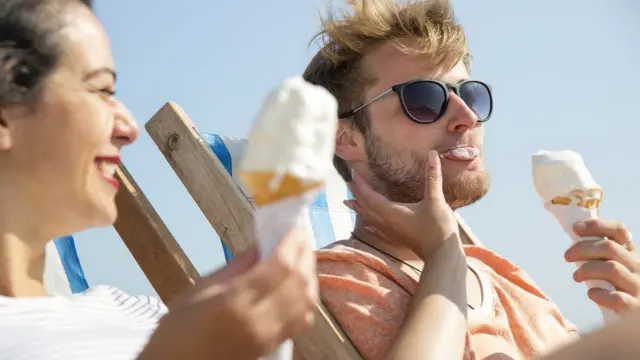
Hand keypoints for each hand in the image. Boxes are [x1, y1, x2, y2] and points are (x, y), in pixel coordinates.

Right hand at [139, 229, 317, 359]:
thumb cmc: (177, 330)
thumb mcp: (201, 289)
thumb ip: (237, 266)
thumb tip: (263, 243)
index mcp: (235, 302)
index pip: (280, 267)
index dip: (292, 243)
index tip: (294, 226)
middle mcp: (259, 321)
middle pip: (299, 283)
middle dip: (304, 254)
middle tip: (300, 236)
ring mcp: (269, 336)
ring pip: (307, 301)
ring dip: (309, 274)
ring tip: (301, 255)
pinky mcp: (273, 346)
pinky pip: (302, 318)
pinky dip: (307, 297)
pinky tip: (299, 284)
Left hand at [344, 150, 458, 259]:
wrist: (442, 255)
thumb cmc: (438, 228)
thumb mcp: (436, 200)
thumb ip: (432, 176)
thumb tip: (432, 154)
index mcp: (391, 212)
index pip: (369, 196)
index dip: (360, 184)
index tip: (352, 173)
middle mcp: (387, 222)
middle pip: (366, 206)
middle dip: (357, 193)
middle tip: (348, 182)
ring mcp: (391, 232)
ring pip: (369, 218)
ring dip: (359, 208)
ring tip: (348, 202)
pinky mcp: (397, 238)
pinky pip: (378, 229)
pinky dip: (370, 223)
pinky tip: (367, 226)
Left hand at [565, 219, 639, 313]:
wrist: (636, 319)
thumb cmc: (619, 288)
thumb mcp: (613, 266)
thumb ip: (599, 253)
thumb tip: (574, 237)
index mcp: (631, 253)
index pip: (619, 230)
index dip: (596, 225)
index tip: (575, 228)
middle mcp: (638, 266)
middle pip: (609, 248)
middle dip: (582, 249)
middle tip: (566, 256)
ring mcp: (638, 286)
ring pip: (612, 269)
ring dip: (587, 270)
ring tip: (576, 276)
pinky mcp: (635, 306)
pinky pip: (617, 297)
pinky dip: (600, 294)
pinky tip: (591, 294)